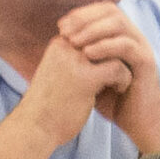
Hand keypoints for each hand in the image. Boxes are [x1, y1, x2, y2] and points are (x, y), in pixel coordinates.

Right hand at [17, 33, 130, 151]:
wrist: (34, 128)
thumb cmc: (48, 106)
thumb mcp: (59, 74)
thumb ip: (76, 61)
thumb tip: (99, 56)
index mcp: (60, 44)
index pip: (94, 31)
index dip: (108, 45)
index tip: (114, 61)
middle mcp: (66, 47)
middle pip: (105, 36)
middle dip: (118, 53)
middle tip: (125, 68)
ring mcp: (75, 61)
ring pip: (114, 49)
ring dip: (123, 64)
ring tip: (121, 80)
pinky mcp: (86, 78)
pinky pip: (118, 67)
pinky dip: (124, 78)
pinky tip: (120, 89)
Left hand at [57, 4, 159, 155]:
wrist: (138, 123)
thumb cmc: (113, 100)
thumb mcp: (91, 73)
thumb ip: (82, 56)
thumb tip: (58, 42)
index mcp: (122, 37)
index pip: (102, 10)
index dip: (81, 14)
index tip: (61, 27)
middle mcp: (134, 38)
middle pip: (111, 10)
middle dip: (84, 18)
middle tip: (65, 31)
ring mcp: (142, 49)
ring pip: (119, 23)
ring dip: (93, 29)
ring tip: (74, 42)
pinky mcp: (146, 63)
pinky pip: (127, 45)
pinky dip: (106, 46)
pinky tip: (88, 54)